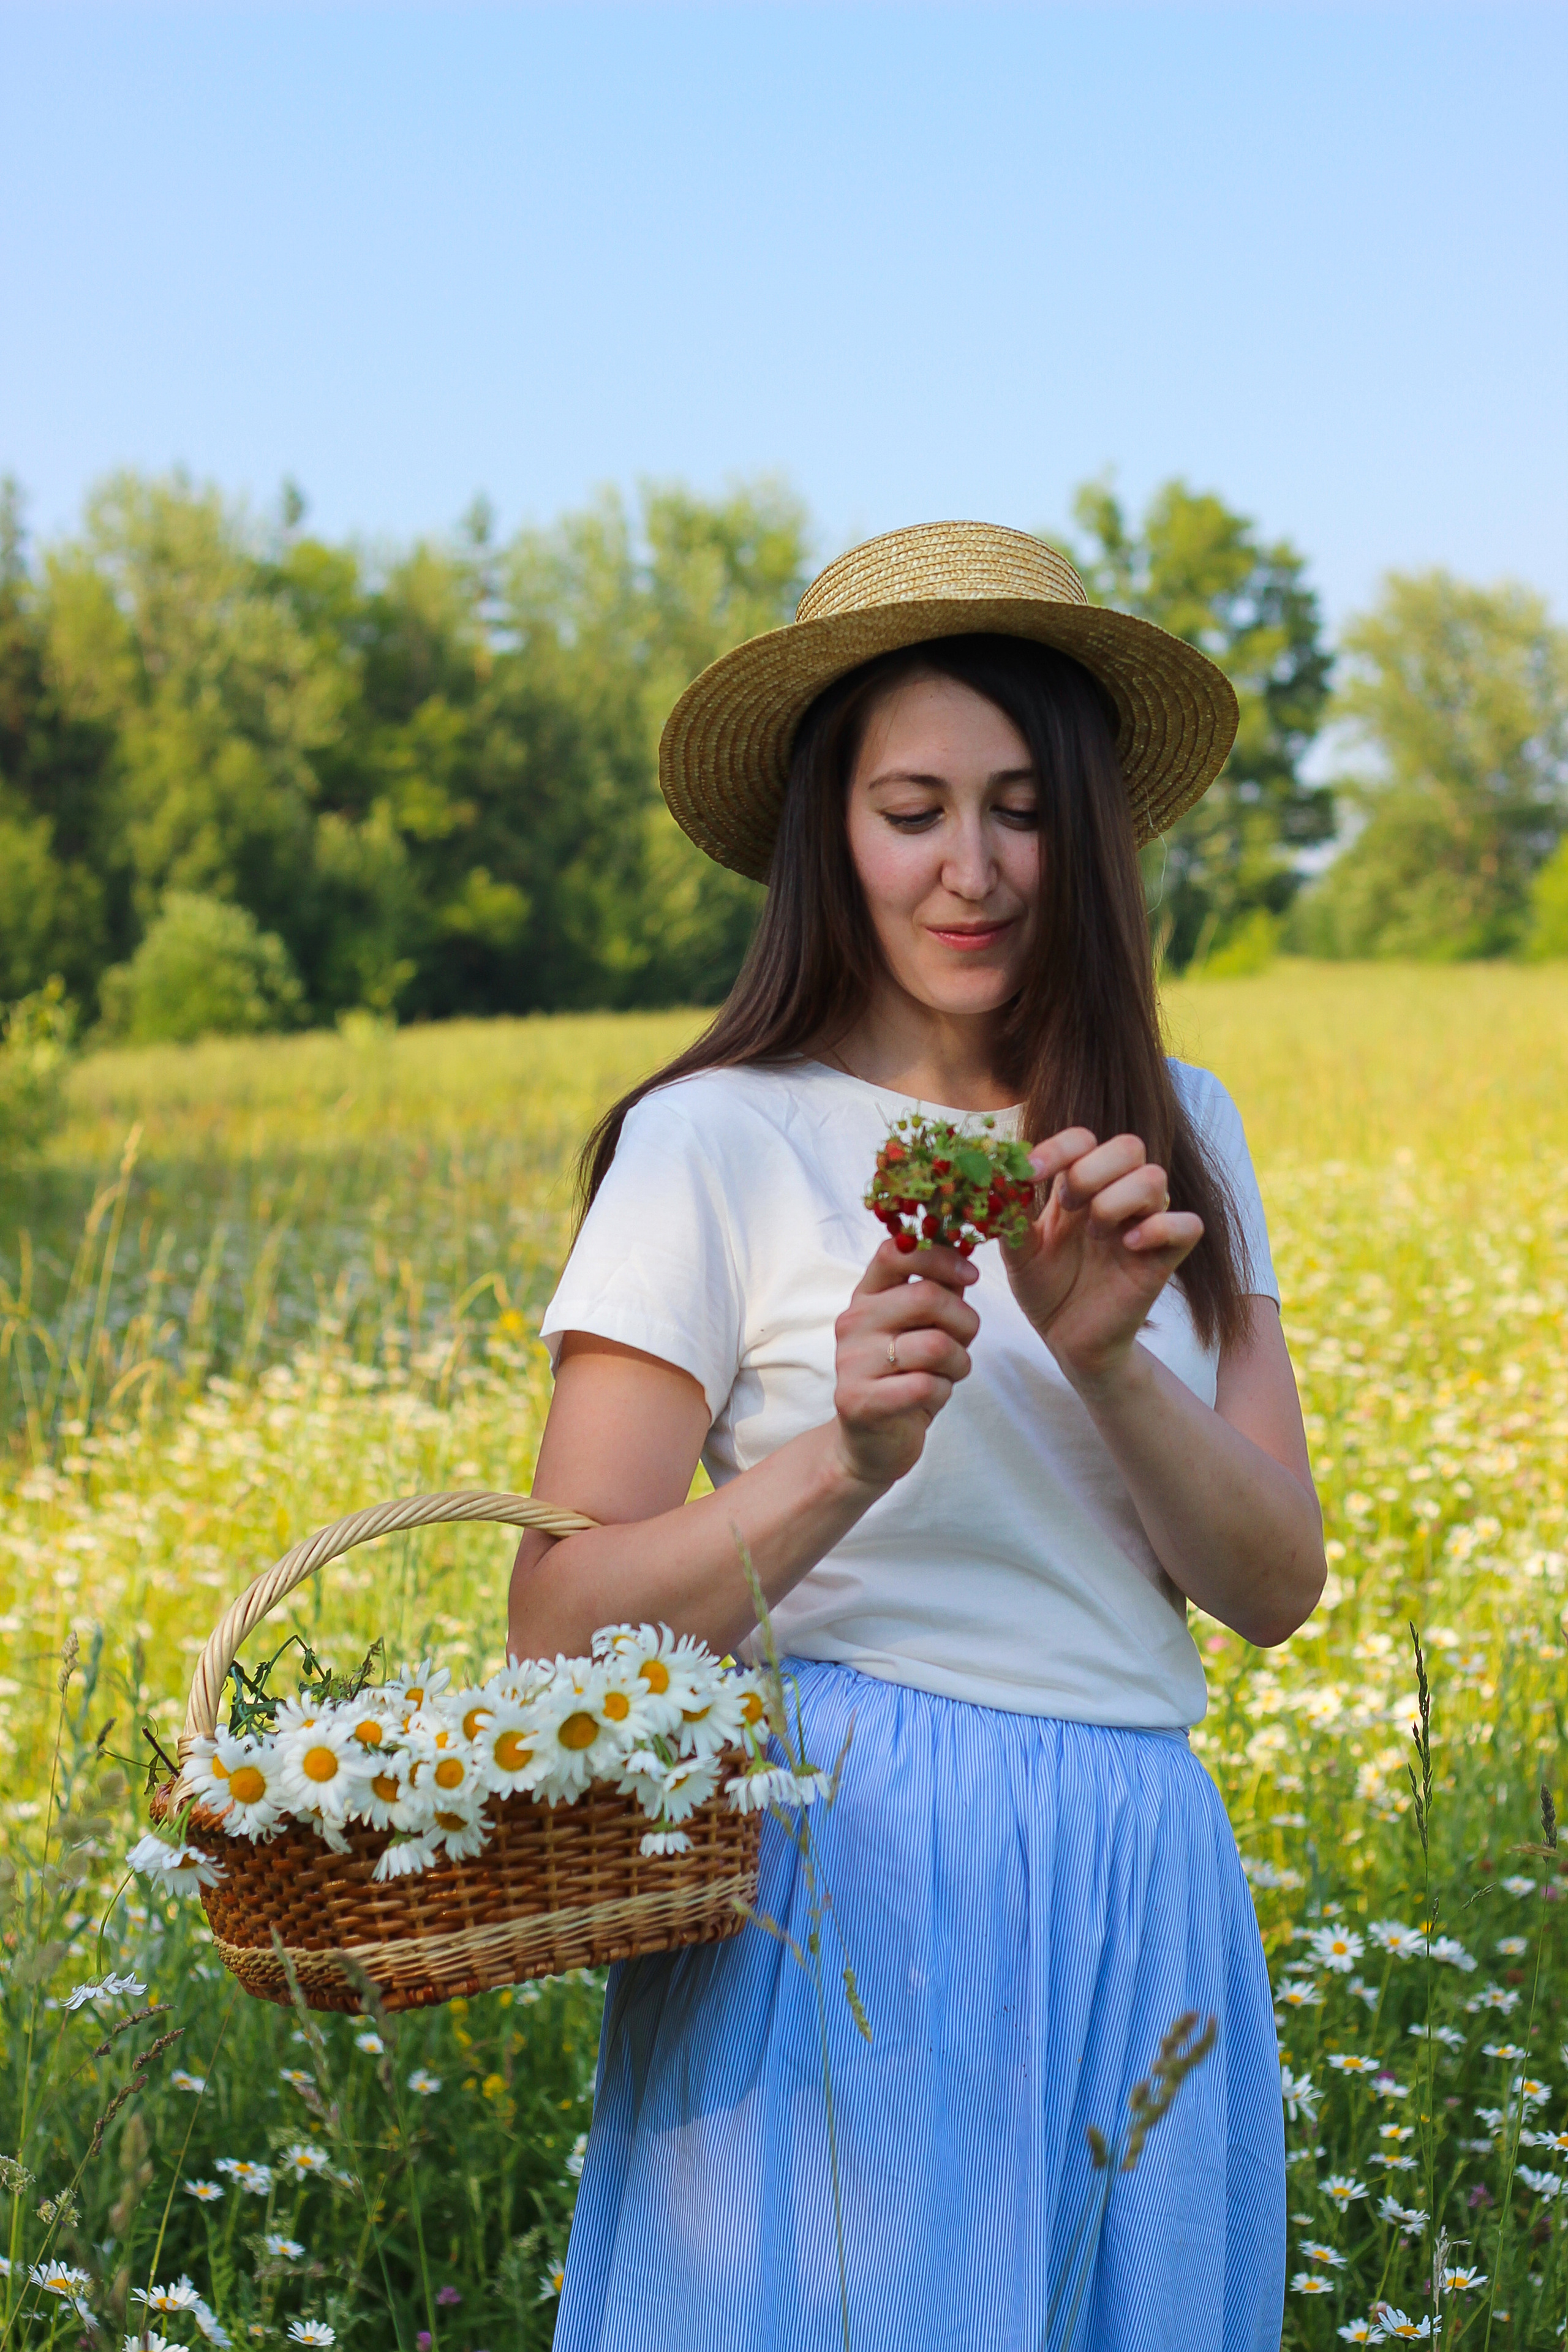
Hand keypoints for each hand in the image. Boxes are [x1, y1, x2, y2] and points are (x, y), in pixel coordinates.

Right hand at [831, 1239, 979, 1489]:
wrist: (869, 1443)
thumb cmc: (903, 1377)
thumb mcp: (920, 1328)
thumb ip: (937, 1289)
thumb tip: (965, 1246)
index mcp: (867, 1295)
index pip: (896, 1250)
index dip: (941, 1256)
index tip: (969, 1275)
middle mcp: (853, 1322)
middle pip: (928, 1296)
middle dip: (965, 1321)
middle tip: (964, 1341)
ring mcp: (852, 1361)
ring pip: (936, 1345)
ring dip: (959, 1363)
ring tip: (948, 1374)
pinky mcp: (860, 1401)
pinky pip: (928, 1385)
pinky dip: (944, 1393)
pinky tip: (931, 1398)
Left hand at [1003, 1129, 1202, 1393]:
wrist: (1068, 1339)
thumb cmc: (1047, 1289)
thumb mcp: (1018, 1253)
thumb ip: (1009, 1217)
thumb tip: (996, 1180)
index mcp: (1080, 1187)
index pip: (1083, 1139)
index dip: (1059, 1147)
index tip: (1030, 1171)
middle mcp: (1116, 1196)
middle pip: (1128, 1146)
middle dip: (1092, 1170)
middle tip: (1068, 1204)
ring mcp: (1145, 1224)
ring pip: (1155, 1178)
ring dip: (1117, 1200)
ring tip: (1094, 1234)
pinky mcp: (1166, 1257)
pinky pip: (1188, 1225)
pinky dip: (1159, 1228)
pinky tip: (1129, 1246)